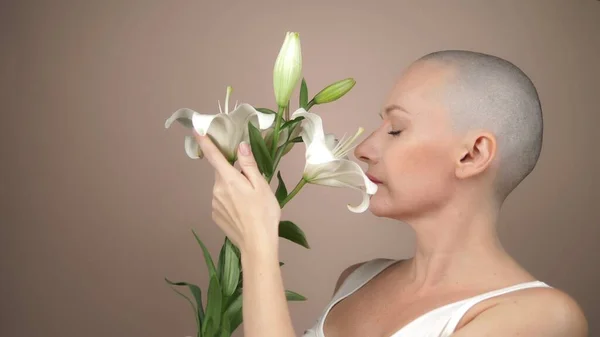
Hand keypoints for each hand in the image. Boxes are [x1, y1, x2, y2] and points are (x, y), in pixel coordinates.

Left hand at [195, 133, 280, 254]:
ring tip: (250, 202)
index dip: (205, 142)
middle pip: (222, 173)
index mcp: (229, 180)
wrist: (257, 245)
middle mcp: (217, 190)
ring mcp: (214, 204)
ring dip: (233, 189)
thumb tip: (240, 146)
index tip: (196, 129)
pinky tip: (243, 212)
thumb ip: (249, 165)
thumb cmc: (264, 214)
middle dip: (233, 173)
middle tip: (252, 184)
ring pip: (222, 188)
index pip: (214, 156)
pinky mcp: (216, 216)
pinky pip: (222, 201)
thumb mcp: (261, 186)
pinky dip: (231, 202)